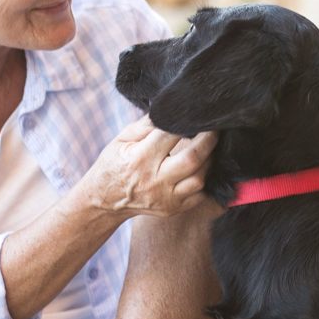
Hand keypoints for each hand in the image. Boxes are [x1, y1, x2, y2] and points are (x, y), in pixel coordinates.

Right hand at [76, 120, 219, 219]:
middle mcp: (155, 180)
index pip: (170, 135)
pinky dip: (205, 179)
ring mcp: (166, 198)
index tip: (198, 114)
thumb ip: (146, 124)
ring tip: (209, 147)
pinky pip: (200, 195)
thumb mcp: (121, 139)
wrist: (104, 200)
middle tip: (215, 127)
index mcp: (140, 158)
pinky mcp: (173, 208)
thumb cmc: (113, 164)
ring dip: (210, 160)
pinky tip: (204, 167)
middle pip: (193, 159)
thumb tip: (169, 109)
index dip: (187, 122)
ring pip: (200, 178)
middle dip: (209, 140)